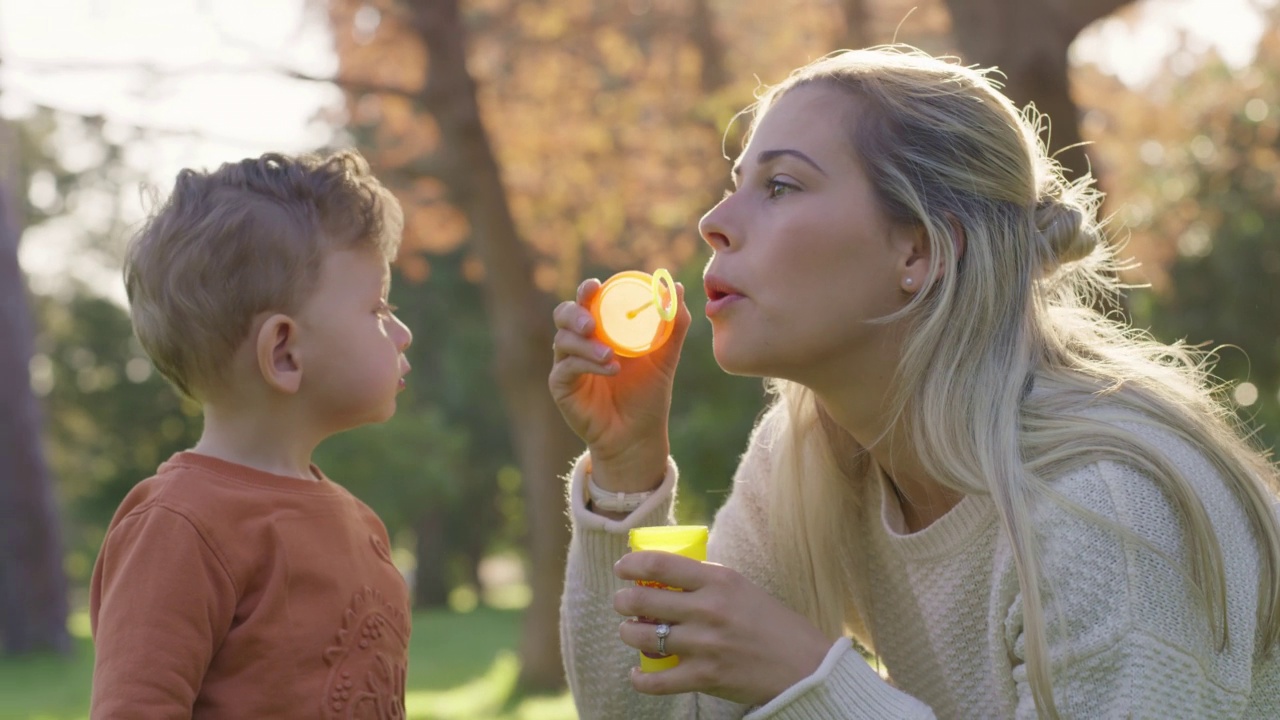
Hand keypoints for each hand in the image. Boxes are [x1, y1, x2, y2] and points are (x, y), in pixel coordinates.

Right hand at [548, 279, 691, 491]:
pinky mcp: (561, 386)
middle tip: (592, 322)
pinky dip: (587, 364)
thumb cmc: (648, 394)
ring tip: (611, 355)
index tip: (595, 286)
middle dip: (575, 313)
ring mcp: (567, 364)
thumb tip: (679, 287)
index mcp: (600, 330)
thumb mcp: (665, 356)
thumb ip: (672, 324)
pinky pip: (567, 368)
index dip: (586, 291)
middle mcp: (579, 343)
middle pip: (563, 315)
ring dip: (586, 344)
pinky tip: (610, 370)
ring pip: (563, 341)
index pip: (587, 302)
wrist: (639, 435)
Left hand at [613, 551, 831, 706]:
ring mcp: (704, 644)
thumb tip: (665, 575)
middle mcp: (708, 609)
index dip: (631, 565)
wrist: (804, 666)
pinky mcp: (704, 676)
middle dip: (623, 601)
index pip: (659, 564)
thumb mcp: (742, 588)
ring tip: (630, 632)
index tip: (622, 568)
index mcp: (719, 579)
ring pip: (641, 637)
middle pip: (642, 599)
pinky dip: (639, 678)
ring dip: (628, 634)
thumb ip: (707, 581)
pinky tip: (637, 672)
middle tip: (622, 602)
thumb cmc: (772, 624)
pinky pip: (655, 680)